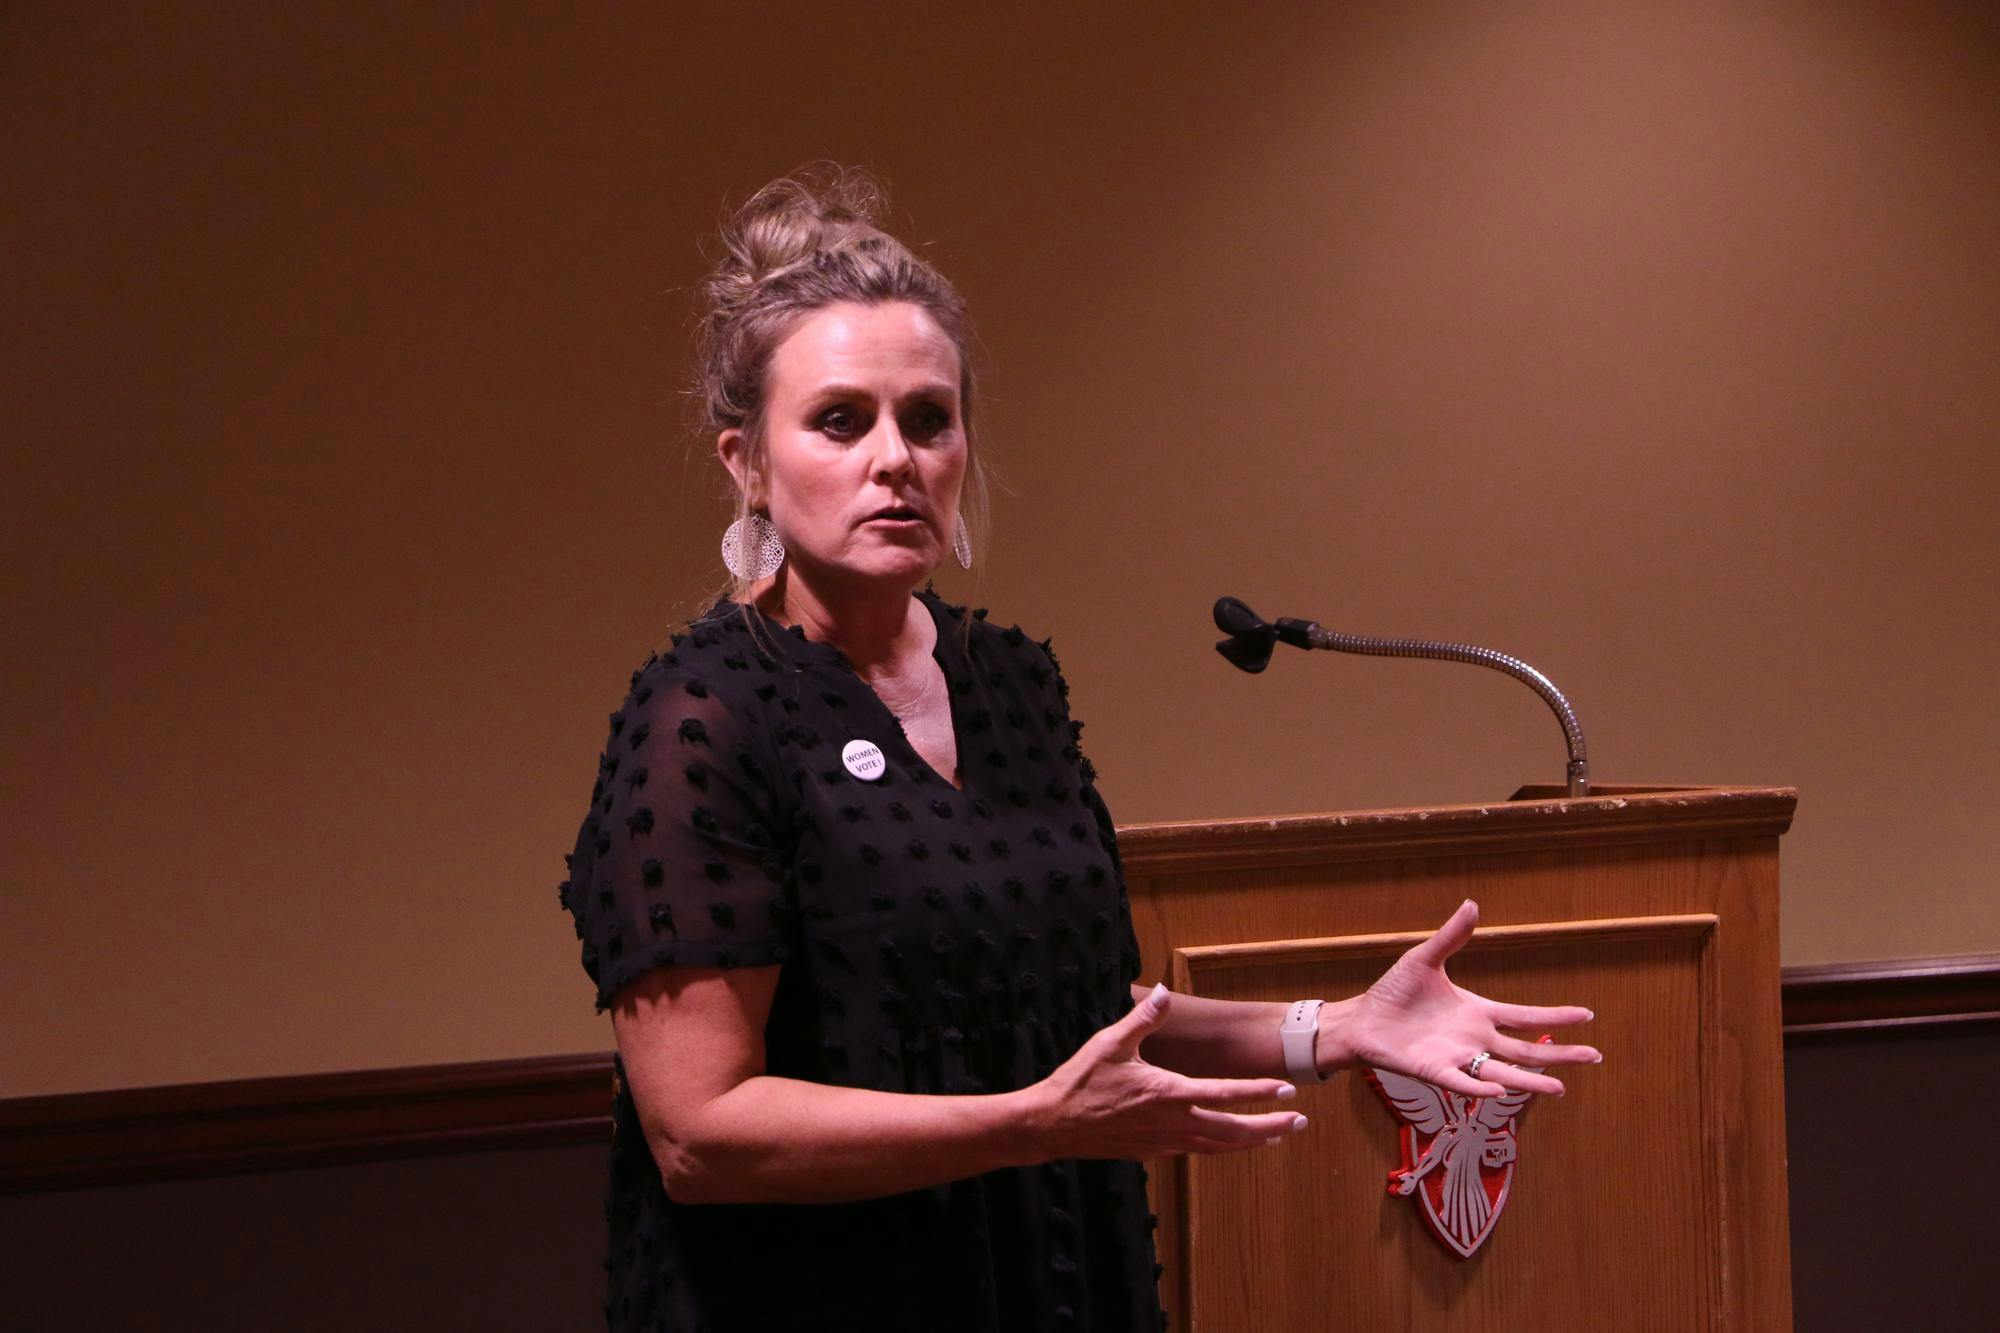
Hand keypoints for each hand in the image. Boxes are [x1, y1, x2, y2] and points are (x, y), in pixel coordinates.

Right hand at [1027, 984, 1305, 1159]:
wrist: (1053, 1125)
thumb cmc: (1081, 1081)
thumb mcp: (1111, 1043)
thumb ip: (1144, 1018)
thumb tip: (1164, 991)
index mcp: (1167, 1093)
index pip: (1224, 1093)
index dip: (1258, 1092)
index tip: (1287, 1091)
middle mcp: (1172, 1122)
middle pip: (1232, 1131)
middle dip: (1268, 1127)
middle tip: (1298, 1123)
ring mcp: (1163, 1142)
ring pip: (1217, 1146)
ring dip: (1249, 1142)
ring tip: (1275, 1137)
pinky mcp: (1152, 1152)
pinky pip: (1195, 1150)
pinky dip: (1219, 1147)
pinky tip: (1226, 1143)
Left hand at [1334, 900, 1600, 1097]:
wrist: (1362, 1019)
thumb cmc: (1394, 992)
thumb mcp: (1425, 959)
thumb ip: (1452, 937)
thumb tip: (1472, 904)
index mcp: (1478, 1013)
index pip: (1526, 1017)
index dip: (1555, 1016)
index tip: (1588, 1015)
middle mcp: (1475, 1039)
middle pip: (1526, 1050)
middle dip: (1561, 1054)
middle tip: (1595, 1056)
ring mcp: (1458, 1058)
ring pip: (1503, 1072)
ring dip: (1530, 1080)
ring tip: (1560, 1087)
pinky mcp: (1434, 1072)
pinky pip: (1462, 1083)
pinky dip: (1479, 1087)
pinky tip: (1500, 1090)